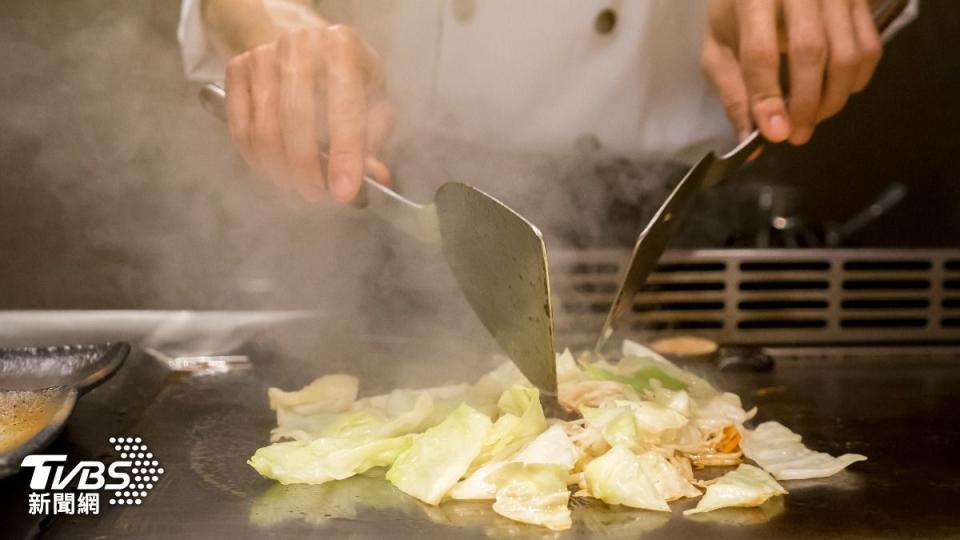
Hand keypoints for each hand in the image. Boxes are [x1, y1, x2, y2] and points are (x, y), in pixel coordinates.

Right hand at [225, 25, 393, 201]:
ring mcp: (262, 55)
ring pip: (264, 129)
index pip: (344, 107)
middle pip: (295, 119)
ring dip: (281, 170)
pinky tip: (274, 169)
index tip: (343, 192)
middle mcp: (299, 45)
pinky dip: (257, 159)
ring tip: (298, 185)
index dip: (345, 154)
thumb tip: (376, 177)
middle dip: (306, 169)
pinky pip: (240, 128)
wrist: (299, 36)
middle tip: (316, 194)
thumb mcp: (371, 97)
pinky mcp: (236, 69)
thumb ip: (374, 137)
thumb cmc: (343, 74)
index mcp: (342, 48)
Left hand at [703, 0, 882, 144]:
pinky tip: (833, 93)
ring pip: (847, 54)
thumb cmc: (738, 13)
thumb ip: (732, 92)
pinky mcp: (860, 1)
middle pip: (811, 53)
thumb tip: (750, 137)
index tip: (776, 134)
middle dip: (805, 104)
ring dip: (832, 98)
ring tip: (812, 118)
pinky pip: (869, 49)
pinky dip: (855, 81)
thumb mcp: (719, 48)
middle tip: (797, 135)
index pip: (761, 52)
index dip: (768, 97)